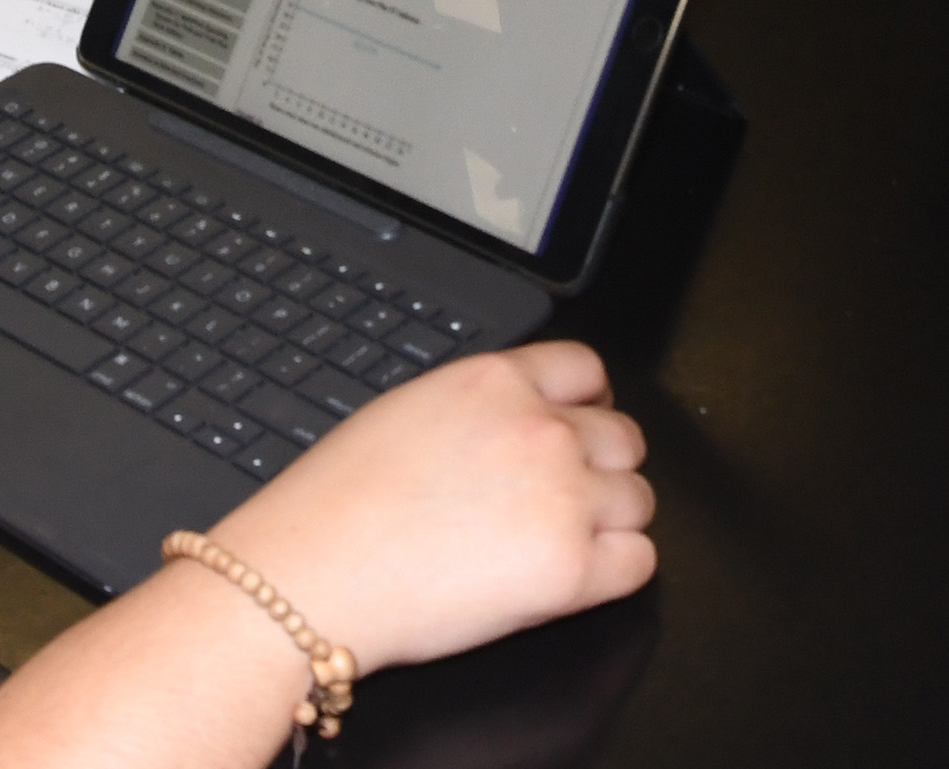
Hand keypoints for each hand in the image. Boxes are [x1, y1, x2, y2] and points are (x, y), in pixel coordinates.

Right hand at [203, 341, 655, 671]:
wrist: (309, 577)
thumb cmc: (335, 508)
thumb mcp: (409, 412)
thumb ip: (481, 408)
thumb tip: (519, 421)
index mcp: (496, 382)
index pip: (587, 371)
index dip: (589, 405)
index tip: (583, 426)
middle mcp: (539, 430)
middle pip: (623, 438)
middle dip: (601, 467)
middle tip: (566, 499)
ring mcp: (562, 498)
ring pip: (638, 500)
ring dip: (611, 521)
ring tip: (561, 543)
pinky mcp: (570, 571)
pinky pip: (638, 563)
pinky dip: (616, 572)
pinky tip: (574, 578)